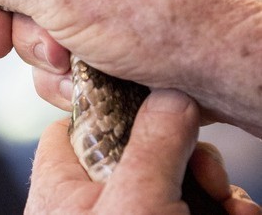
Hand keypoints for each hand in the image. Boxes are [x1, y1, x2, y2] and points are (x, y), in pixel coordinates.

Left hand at [25, 89, 260, 213]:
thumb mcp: (135, 201)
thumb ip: (153, 144)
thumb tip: (172, 96)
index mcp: (61, 182)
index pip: (79, 123)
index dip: (119, 109)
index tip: (161, 108)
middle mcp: (87, 200)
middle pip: (139, 149)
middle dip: (188, 158)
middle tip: (209, 175)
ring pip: (170, 181)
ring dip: (212, 187)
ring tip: (232, 206)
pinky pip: (184, 207)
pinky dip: (216, 208)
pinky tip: (238, 214)